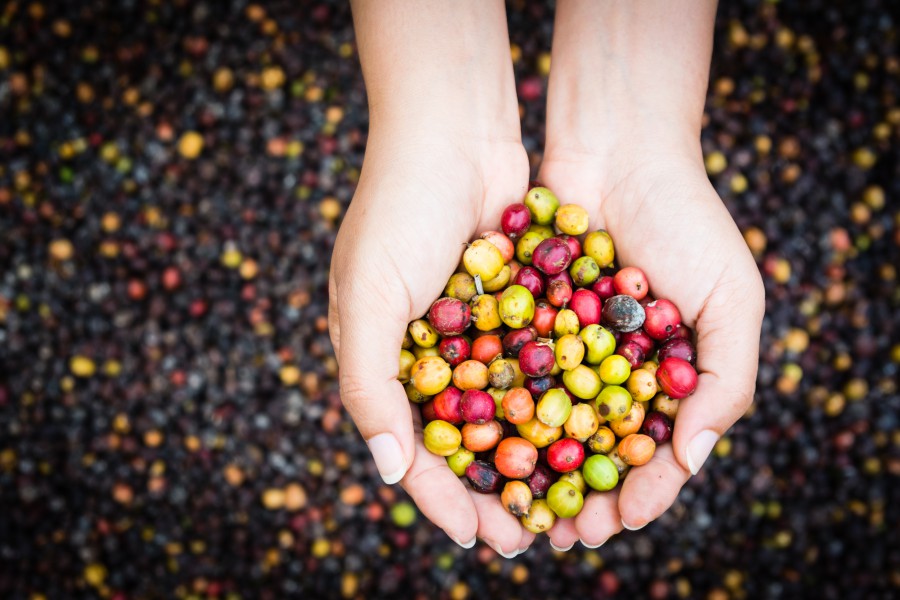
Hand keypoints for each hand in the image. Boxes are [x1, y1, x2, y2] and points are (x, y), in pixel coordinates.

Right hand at [328, 134, 532, 552]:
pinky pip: (542, 364)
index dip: (444, 498)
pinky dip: (561, 398)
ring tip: (569, 498)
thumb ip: (368, 385)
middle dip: (498, 491)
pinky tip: (594, 430)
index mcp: (386, 362)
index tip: (480, 538)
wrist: (451, 130)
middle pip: (468, 442)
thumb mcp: (366, 298)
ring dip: (536, 456)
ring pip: (511, 411)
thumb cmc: (395, 212)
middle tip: (532, 536)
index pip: (413, 449)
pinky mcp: (520, 306)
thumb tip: (386, 472)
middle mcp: (432, 355)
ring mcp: (479, 332)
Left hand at [537, 146, 764, 548]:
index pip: (655, 450)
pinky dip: (497, 408)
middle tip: (558, 534)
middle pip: (594, 448)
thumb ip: (726, 380)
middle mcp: (611, 367)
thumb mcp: (732, 296)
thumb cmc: (687, 219)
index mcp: (668, 373)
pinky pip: (508, 372)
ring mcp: (563, 345)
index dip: (641, 491)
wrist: (618, 146)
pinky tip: (481, 441)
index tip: (619, 523)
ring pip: (545, 422)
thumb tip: (693, 462)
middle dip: (578, 493)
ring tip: (516, 505)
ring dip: (532, 467)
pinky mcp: (520, 319)